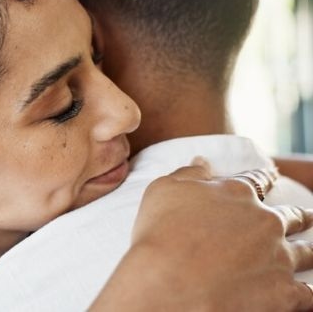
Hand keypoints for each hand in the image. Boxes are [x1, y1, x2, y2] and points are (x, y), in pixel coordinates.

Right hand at [92, 158, 312, 310]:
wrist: (168, 284)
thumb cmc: (159, 235)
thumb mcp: (164, 191)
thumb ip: (187, 174)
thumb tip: (202, 161)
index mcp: (237, 194)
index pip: (256, 180)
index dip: (264, 178)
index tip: (272, 176)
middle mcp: (265, 222)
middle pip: (291, 216)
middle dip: (299, 216)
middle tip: (307, 216)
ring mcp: (278, 257)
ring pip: (306, 253)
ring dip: (309, 252)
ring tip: (312, 253)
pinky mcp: (284, 293)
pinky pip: (308, 295)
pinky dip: (309, 294)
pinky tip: (308, 295)